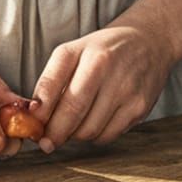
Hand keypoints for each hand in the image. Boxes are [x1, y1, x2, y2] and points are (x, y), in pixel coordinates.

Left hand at [30, 21, 175, 152]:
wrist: (149, 41)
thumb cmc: (103, 50)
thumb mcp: (73, 52)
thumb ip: (50, 80)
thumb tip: (34, 114)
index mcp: (88, 54)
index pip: (54, 89)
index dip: (40, 115)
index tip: (32, 128)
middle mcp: (109, 70)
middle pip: (72, 114)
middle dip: (54, 133)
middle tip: (46, 140)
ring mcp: (127, 91)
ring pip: (89, 131)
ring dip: (75, 135)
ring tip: (72, 125)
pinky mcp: (140, 108)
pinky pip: (108, 136)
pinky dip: (95, 136)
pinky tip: (94, 122)